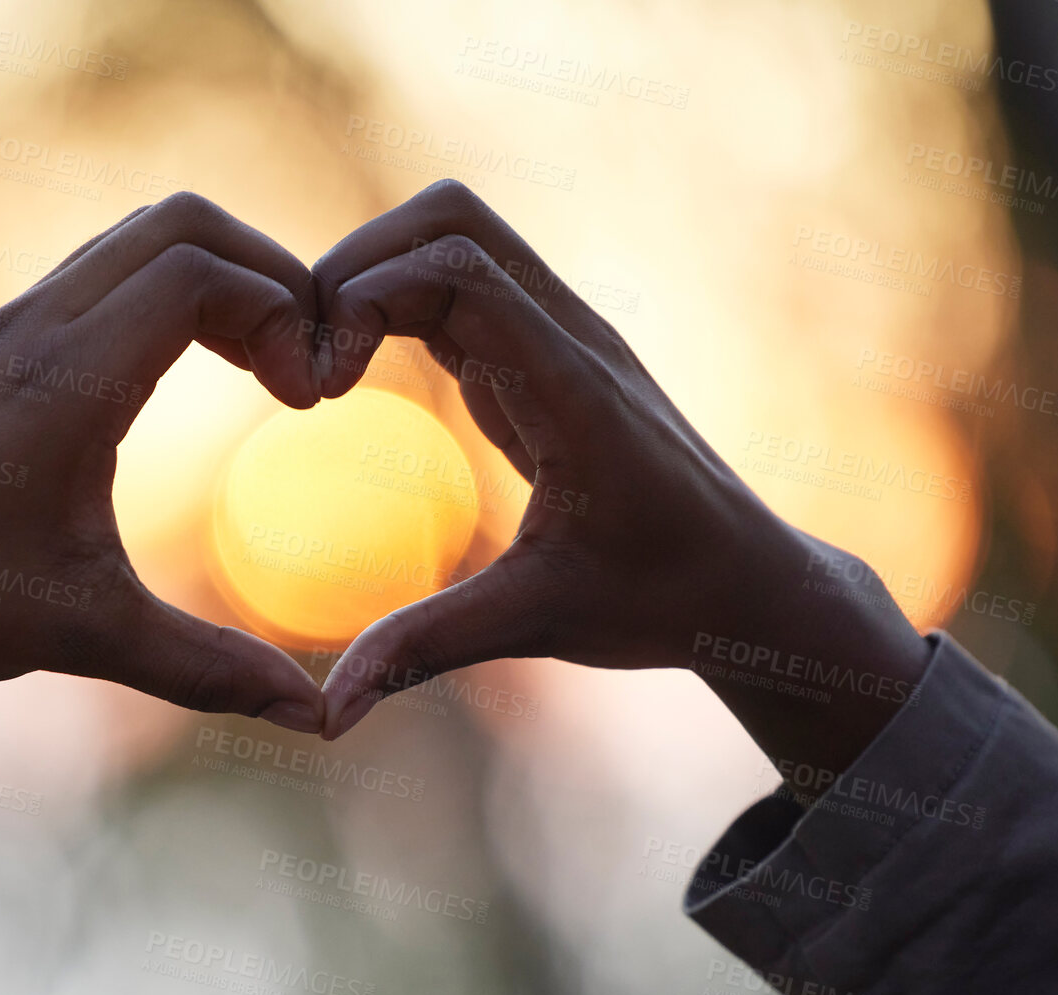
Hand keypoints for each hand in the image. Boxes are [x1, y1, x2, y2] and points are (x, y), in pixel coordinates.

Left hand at [0, 193, 327, 732]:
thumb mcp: (79, 636)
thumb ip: (205, 669)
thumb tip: (315, 719)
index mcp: (65, 379)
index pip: (199, 271)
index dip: (282, 313)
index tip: (309, 400)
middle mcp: (38, 327)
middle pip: (182, 222)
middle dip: (269, 274)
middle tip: (302, 367)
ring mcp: (15, 325)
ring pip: (142, 237)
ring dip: (220, 278)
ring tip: (263, 369)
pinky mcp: (2, 343)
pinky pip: (109, 270)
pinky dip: (174, 292)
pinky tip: (195, 374)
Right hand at [310, 182, 930, 780]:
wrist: (748, 583)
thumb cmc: (661, 599)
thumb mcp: (538, 623)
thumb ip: (428, 648)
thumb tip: (326, 712)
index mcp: (573, 386)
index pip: (458, 267)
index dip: (364, 297)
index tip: (318, 385)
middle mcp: (570, 337)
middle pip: (450, 218)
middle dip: (357, 264)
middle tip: (308, 360)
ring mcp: (561, 336)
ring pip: (455, 237)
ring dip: (375, 276)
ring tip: (325, 365)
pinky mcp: (546, 354)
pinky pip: (462, 285)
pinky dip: (397, 303)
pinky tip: (361, 374)